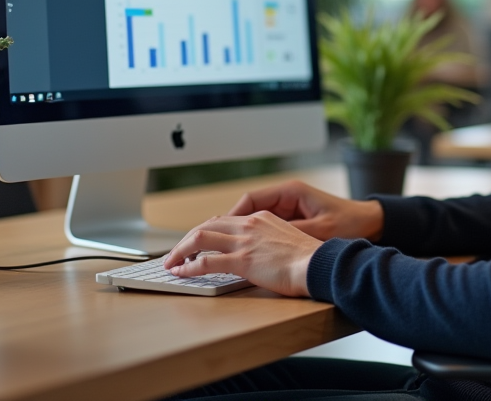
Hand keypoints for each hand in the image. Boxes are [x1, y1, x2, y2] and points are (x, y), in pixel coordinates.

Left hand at [162, 211, 321, 296]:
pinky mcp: (242, 260)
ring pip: (200, 238)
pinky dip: (189, 267)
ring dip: (181, 251)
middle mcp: (249, 225)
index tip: (196, 241)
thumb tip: (260, 253)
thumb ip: (269, 240)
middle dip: (187, 239)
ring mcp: (244, 241)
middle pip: (207, 225)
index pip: (224, 220)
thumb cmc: (309, 258)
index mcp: (261, 218)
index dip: (206, 231)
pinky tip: (182, 273)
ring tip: (172, 262)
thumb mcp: (288, 239)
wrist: (319, 264)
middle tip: (176, 252)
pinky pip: (206, 262)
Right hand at [227, 180, 383, 241]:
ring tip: (218, 248)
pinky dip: (252, 238)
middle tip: (207, 240)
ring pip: (253, 218)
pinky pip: (265, 227)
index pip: (250, 200)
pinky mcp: (293, 220)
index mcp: (290, 192)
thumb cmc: (349, 223)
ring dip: (238, 232)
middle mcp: (286, 197)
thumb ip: (291, 233)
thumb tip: (264, 240)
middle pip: (247, 208)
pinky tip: (243, 251)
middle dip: (227, 224)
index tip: (217, 231)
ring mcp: (289, 208)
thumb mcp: (319, 230)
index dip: (231, 216)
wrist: (370, 223)